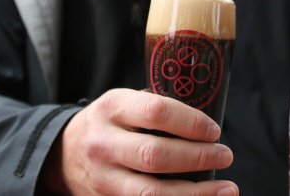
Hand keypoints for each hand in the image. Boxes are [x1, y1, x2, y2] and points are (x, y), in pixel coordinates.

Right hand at [42, 89, 237, 194]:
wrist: (62, 154)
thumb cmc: (109, 124)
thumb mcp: (123, 103)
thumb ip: (155, 108)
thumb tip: (205, 124)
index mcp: (113, 108)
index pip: (157, 111)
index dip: (191, 122)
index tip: (214, 130)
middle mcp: (104, 143)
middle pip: (156, 155)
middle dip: (198, 157)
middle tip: (225, 155)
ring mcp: (103, 177)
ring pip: (152, 193)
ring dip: (195, 193)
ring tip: (227, 188)